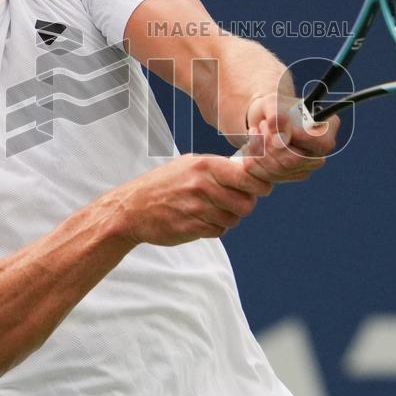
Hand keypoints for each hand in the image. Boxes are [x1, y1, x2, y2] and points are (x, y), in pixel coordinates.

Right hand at [106, 154, 272, 246]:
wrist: (132, 208)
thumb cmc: (163, 184)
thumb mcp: (189, 165)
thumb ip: (218, 167)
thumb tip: (249, 170)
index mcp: (205, 166)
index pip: (248, 176)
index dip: (261, 185)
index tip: (262, 188)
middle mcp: (203, 186)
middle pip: (247, 202)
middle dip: (246, 204)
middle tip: (237, 202)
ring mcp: (197, 208)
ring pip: (234, 218)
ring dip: (229, 217)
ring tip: (213, 210)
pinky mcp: (192, 228)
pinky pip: (219, 231)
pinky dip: (216, 228)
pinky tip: (202, 220)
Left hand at [239, 93, 340, 182]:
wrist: (264, 118)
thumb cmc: (273, 107)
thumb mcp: (272, 103)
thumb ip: (277, 116)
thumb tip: (280, 141)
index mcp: (326, 128)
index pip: (317, 143)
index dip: (292, 137)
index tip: (269, 123)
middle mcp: (320, 151)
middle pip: (294, 160)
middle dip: (269, 144)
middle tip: (260, 125)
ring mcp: (307, 167)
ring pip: (279, 170)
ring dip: (259, 150)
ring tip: (255, 132)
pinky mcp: (289, 177)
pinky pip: (268, 177)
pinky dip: (254, 161)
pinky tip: (251, 146)